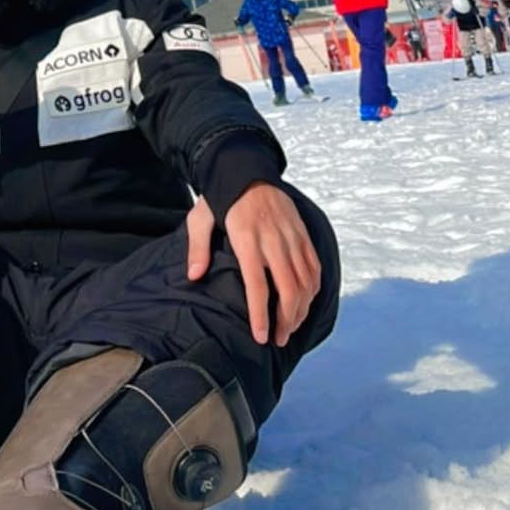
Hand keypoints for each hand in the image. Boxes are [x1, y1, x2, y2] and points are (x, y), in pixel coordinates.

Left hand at [186, 184, 321, 346]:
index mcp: (248, 240)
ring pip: (306, 283)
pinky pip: (315, 268)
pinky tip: (305, 304)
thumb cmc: (222, 198)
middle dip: (285, 321)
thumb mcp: (200, 218)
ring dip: (300, 310)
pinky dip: (313, 290)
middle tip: (278, 340)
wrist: (249, 170)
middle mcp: (274, 241)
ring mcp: (292, 238)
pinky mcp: (303, 234)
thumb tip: (195, 276)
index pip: (258, 286)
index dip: (261, 315)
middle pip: (288, 290)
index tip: (261, 337)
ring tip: (290, 328)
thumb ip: (197, 247)